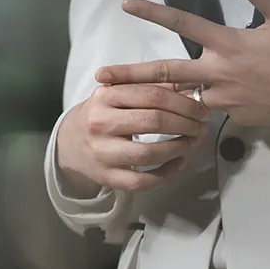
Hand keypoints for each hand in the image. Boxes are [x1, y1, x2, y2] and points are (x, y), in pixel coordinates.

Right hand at [56, 81, 208, 195]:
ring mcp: (102, 152)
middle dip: (186, 124)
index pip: (153, 95)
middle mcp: (101, 123)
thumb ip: (151, 88)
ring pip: (150, 153)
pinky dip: (167, 173)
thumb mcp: (117, 94)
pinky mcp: (107, 177)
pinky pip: (143, 180)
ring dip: (180, 148)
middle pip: (154, 121)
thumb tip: (191, 89)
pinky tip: (178, 163)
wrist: (69, 144)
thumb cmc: (102, 115)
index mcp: (105, 96)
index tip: (200, 108)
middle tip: (200, 126)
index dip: (183, 103)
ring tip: (192, 143)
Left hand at [95, 0, 269, 133]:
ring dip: (182, 93)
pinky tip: (239, 98)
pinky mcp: (240, 120)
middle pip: (166, 75)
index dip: (152, 11)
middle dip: (130, 77)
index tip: (127, 5)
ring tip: (160, 96)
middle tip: (101, 79)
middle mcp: (220, 74)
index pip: (182, 23)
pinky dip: (222, 101)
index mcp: (229, 44)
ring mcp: (228, 101)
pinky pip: (221, 109)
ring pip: (193, 96)